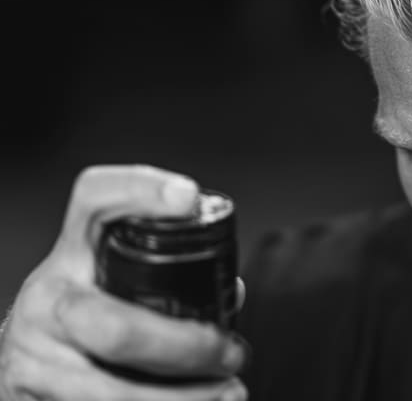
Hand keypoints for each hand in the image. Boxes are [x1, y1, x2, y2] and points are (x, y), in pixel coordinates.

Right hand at [0, 165, 247, 400]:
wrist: (21, 363)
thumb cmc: (89, 317)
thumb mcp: (115, 282)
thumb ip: (169, 279)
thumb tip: (229, 293)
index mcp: (74, 253)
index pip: (96, 200)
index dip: (140, 191)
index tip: (187, 197)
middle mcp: (48, 299)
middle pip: (117, 327)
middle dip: (186, 348)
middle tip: (231, 355)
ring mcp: (32, 356)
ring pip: (111, 391)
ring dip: (181, 399)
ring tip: (228, 395)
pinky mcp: (29, 398)